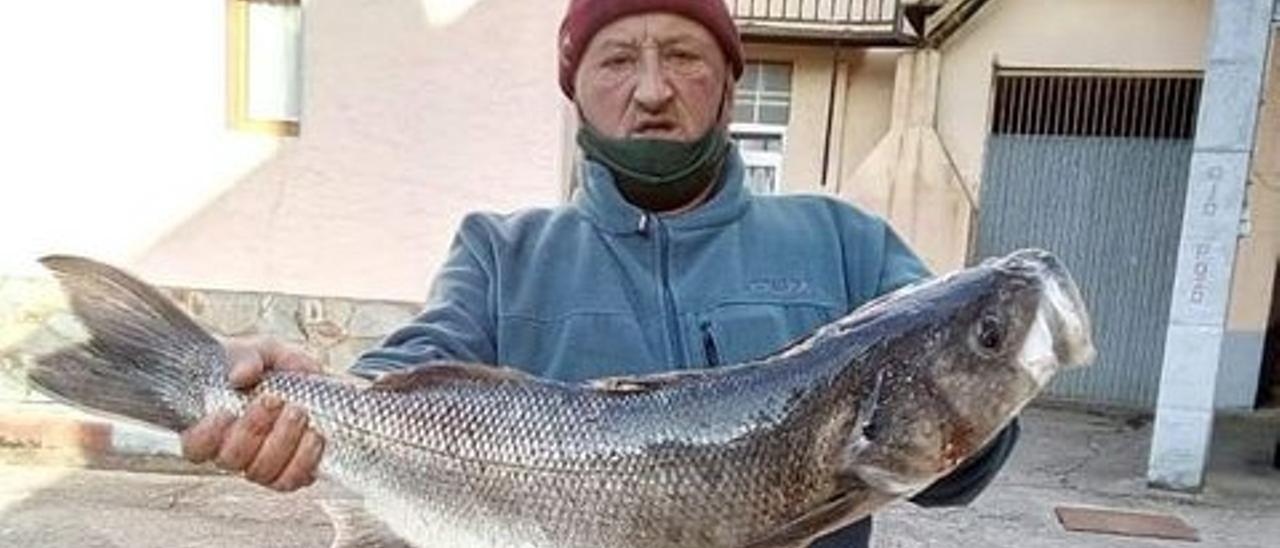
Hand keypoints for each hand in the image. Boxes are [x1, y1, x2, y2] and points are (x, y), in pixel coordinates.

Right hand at [179, 337, 324, 490]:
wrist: (298, 380)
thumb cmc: (267, 366)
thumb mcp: (259, 351)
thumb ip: (250, 357)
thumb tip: (242, 376)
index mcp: (211, 427)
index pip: (195, 447)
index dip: (207, 436)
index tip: (225, 411)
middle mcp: (231, 453)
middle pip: (231, 459)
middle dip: (254, 429)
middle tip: (274, 400)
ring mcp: (259, 466)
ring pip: (261, 473)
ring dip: (281, 442)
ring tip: (298, 412)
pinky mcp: (288, 473)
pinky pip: (291, 481)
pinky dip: (304, 461)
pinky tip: (314, 435)